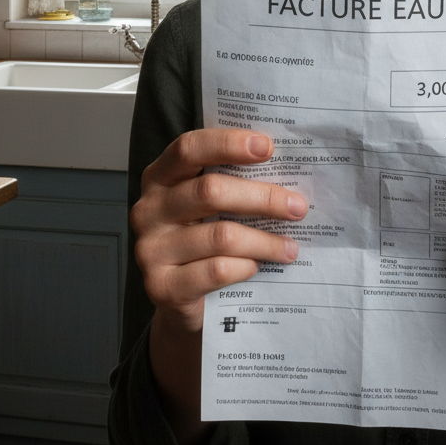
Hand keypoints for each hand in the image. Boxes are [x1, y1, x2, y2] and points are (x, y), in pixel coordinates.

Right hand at [131, 128, 306, 334]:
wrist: (180, 301)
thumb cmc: (201, 241)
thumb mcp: (207, 206)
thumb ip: (230, 182)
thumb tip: (286, 169)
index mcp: (158, 178)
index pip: (188, 149)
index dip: (227, 143)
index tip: (267, 147)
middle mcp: (148, 209)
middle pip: (209, 192)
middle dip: (262, 197)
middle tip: (297, 207)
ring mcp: (151, 249)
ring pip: (220, 236)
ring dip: (264, 241)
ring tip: (290, 247)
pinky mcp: (162, 286)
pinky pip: (216, 271)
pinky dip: (244, 267)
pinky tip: (256, 267)